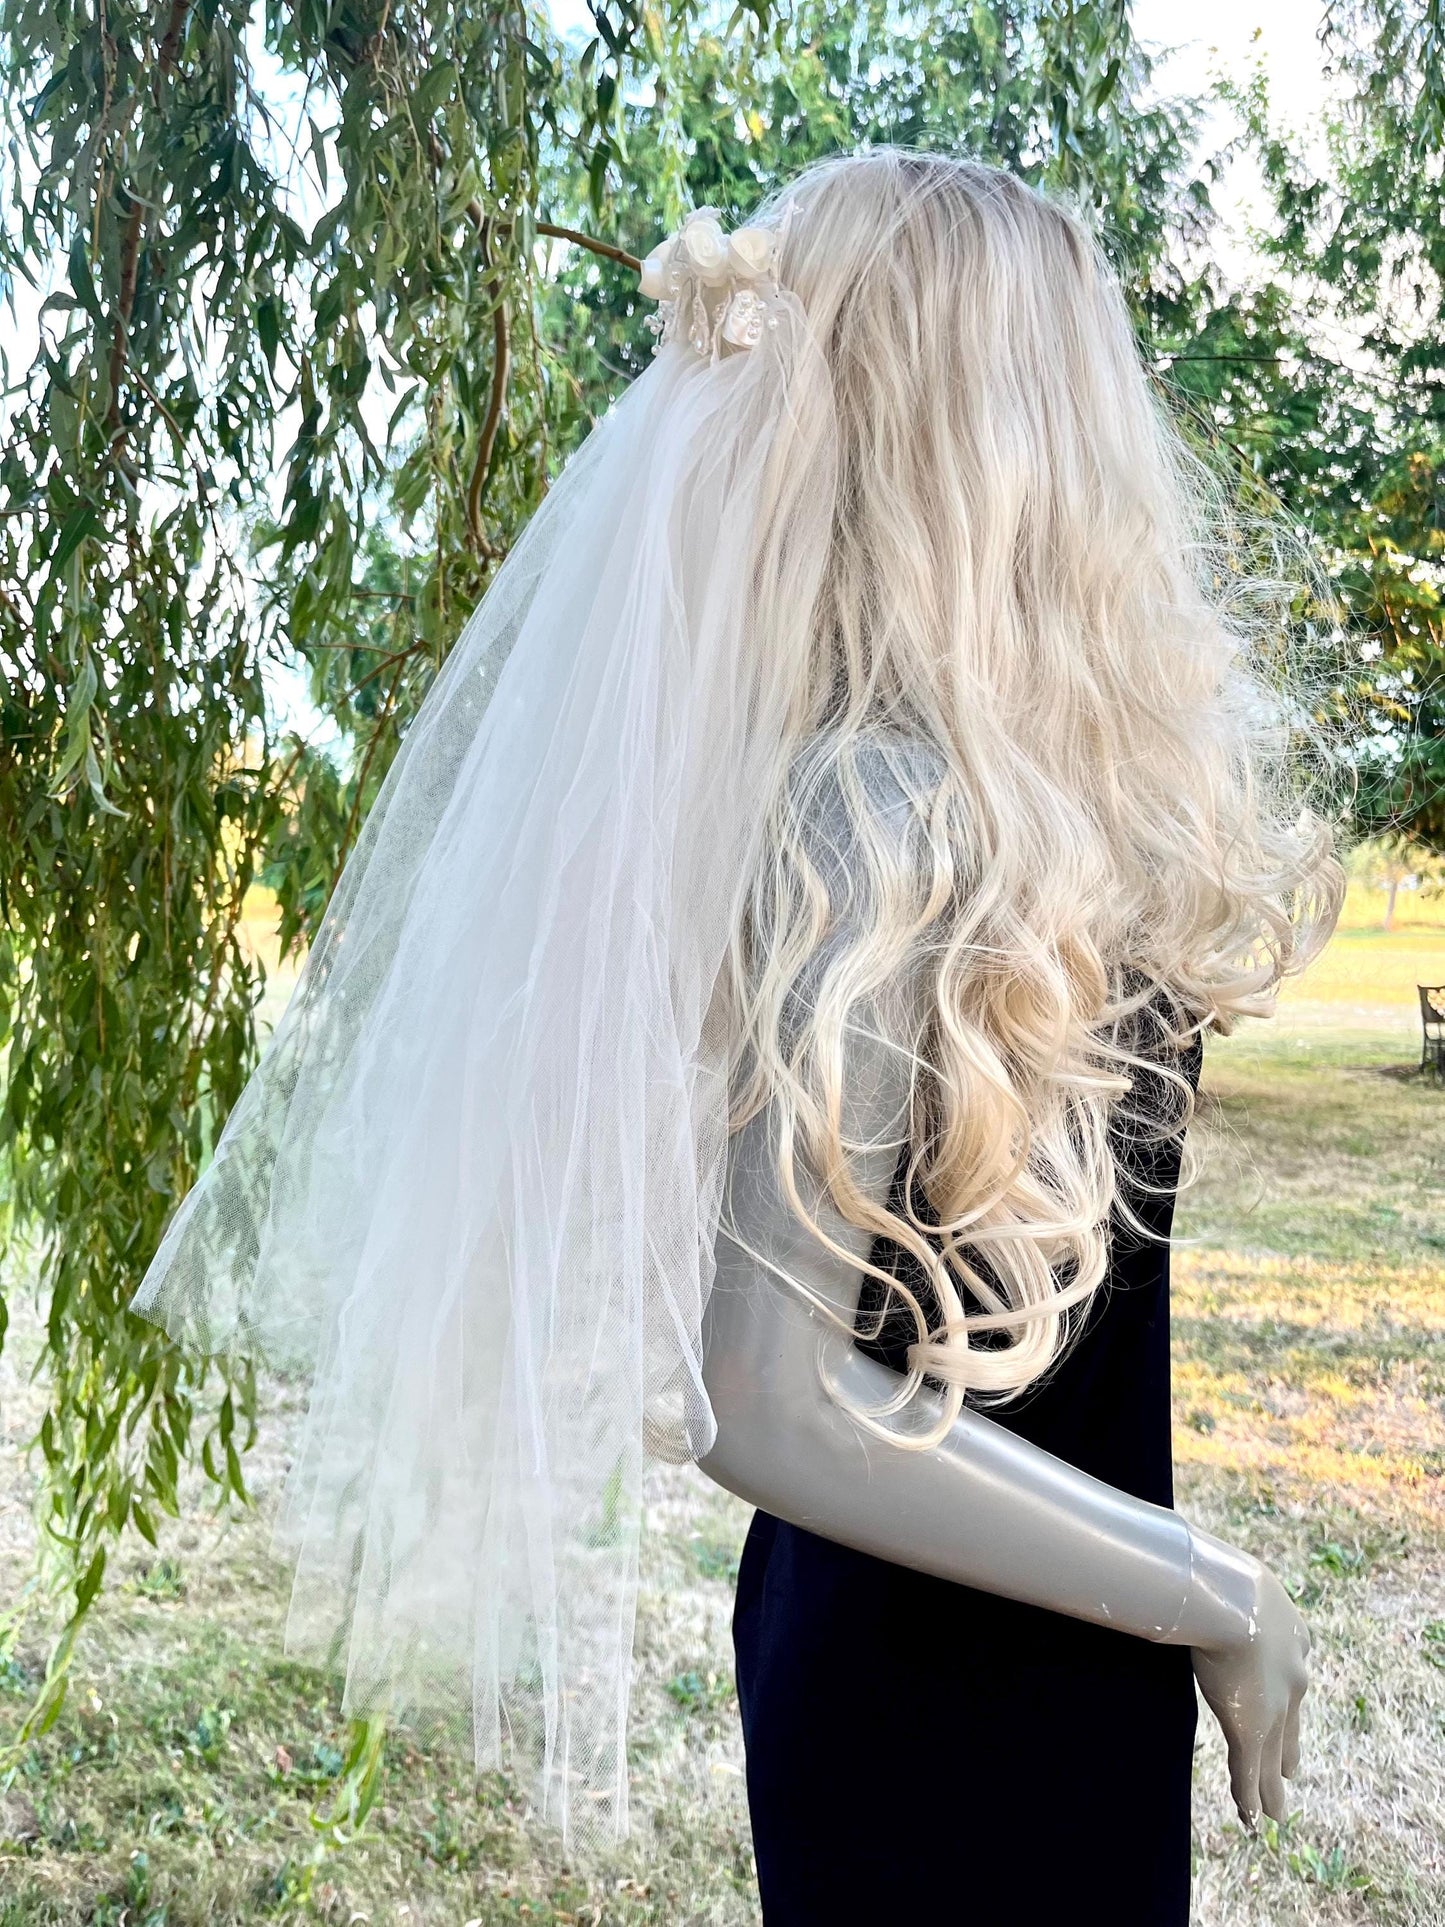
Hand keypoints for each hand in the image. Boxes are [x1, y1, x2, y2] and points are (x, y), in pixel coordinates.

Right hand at [1184, 1529, 1309, 1830]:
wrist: (1228, 1595)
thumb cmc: (1215, 1574)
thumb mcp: (1220, 1580)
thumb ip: (1204, 1585)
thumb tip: (1173, 1565)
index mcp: (1290, 1633)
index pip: (1290, 1678)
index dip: (1287, 1701)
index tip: (1288, 1713)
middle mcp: (1291, 1672)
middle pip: (1290, 1723)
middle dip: (1287, 1749)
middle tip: (1290, 1772)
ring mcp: (1273, 1701)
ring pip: (1272, 1753)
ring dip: (1269, 1786)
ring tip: (1274, 1814)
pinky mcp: (1252, 1726)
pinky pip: (1250, 1768)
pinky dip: (1249, 1796)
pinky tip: (1252, 1820)